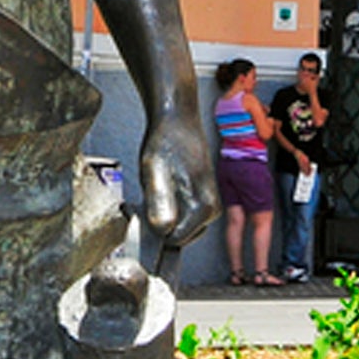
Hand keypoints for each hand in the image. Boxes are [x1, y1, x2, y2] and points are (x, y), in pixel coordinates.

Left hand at [138, 107, 217, 246]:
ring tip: (155, 185)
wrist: (177, 118)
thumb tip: (164, 229)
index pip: (173, 241)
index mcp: (204, 208)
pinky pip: (179, 215)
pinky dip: (166, 206)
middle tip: (150, 191)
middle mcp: (211, 210)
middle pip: (176, 236)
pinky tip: (160, 185)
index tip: (146, 202)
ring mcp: (208, 204)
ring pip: (176, 226)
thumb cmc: (167, 139)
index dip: (154, 225)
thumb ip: (159, 202)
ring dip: (161, 213)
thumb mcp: (154, 170)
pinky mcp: (201, 199)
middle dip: (158, 221)